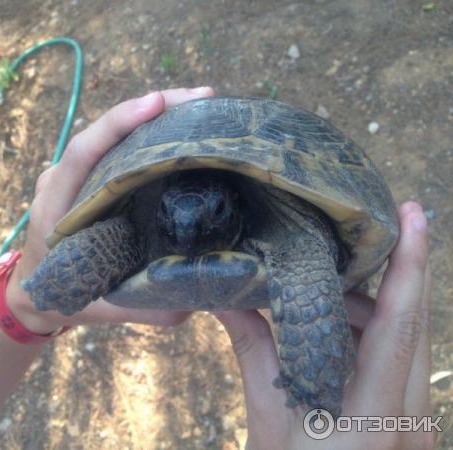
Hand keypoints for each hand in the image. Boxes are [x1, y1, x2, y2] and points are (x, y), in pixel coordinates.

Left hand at [6, 87, 215, 333]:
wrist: (31, 291)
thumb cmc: (60, 295)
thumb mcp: (99, 306)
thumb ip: (141, 307)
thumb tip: (197, 304)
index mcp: (56, 208)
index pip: (83, 152)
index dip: (118, 124)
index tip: (157, 104)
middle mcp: (60, 181)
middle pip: (103, 132)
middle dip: (152, 108)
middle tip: (203, 99)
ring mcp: (70, 175)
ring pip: (111, 134)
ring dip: (154, 116)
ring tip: (201, 107)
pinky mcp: (85, 176)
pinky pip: (115, 146)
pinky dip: (147, 132)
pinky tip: (180, 129)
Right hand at [215, 202, 435, 449]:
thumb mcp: (270, 423)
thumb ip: (255, 354)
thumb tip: (225, 299)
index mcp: (373, 414)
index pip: (399, 324)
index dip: (411, 263)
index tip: (414, 213)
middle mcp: (410, 414)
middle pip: (409, 322)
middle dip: (381, 277)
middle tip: (347, 242)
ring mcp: (416, 422)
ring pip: (404, 342)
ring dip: (367, 312)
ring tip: (318, 301)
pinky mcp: (410, 424)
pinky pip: (398, 364)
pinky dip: (368, 340)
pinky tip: (331, 338)